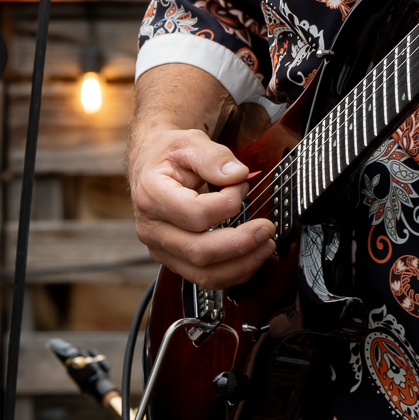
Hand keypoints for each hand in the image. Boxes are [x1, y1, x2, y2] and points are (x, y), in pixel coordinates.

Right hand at [130, 65, 275, 287]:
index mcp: (152, 195)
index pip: (196, 213)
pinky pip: (204, 277)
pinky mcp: (173, 259)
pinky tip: (251, 257)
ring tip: (266, 246)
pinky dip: (232, 272)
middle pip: (199, 251)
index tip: (242, 186)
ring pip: (203, 273)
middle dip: (241, 243)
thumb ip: (215, 157)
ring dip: (241, 265)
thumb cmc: (169, 154)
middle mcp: (152, 228)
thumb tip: (238, 175)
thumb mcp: (190, 142)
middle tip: (267, 229)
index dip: (227, 203)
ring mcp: (160, 248)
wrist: (151, 165)